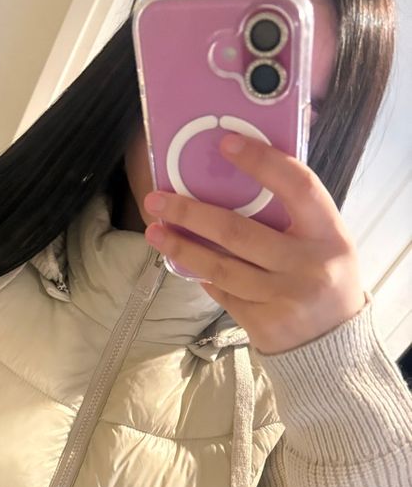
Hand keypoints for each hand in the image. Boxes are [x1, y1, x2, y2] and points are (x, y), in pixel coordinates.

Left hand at [143, 133, 366, 355]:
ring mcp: (284, 298)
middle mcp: (308, 265)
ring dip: (182, 248)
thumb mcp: (324, 241)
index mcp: (329, 234)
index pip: (298, 186)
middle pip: (238, 232)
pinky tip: (184, 263)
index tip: (225, 143)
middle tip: (157, 199)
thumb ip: (292, 214)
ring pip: (220, 267)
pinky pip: (223, 293)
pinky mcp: (263, 324)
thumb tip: (233, 179)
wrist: (333, 343)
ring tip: (154, 232)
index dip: (261, 162)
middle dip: (190, 214)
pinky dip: (202, 276)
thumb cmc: (323, 278)